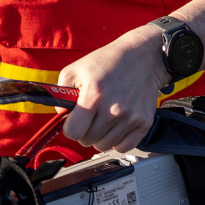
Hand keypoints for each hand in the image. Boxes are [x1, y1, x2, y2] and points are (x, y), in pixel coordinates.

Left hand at [57, 25, 167, 152]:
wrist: (143, 57)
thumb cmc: (108, 62)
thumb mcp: (75, 69)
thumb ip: (60, 93)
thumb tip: (61, 115)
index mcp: (94, 96)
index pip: (73, 132)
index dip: (70, 127)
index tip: (74, 120)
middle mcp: (113, 109)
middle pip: (88, 140)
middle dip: (85, 130)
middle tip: (90, 116)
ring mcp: (130, 118)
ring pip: (104, 145)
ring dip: (100, 136)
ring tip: (103, 118)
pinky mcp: (144, 123)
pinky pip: (123, 147)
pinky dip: (117, 141)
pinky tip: (116, 126)